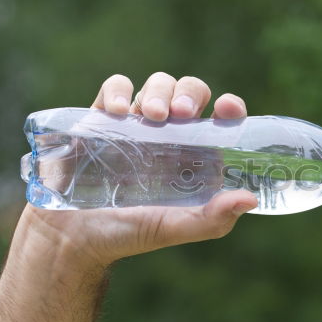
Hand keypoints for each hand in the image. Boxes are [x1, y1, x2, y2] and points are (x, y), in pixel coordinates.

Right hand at [19, 72, 257, 269]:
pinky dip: (119, 90)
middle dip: (189, 93)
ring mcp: (136, 123)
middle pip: (189, 92)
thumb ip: (212, 219)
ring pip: (157, 84)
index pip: (220, 119)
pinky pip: (115, 88)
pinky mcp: (101, 118)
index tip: (228, 107)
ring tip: (152, 115)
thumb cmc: (127, 234)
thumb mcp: (173, 229)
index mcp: (194, 155)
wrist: (71, 237)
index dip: (229, 107)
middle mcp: (169, 135)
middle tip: (180, 113)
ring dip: (159, 91)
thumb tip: (250, 200)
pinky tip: (119, 111)